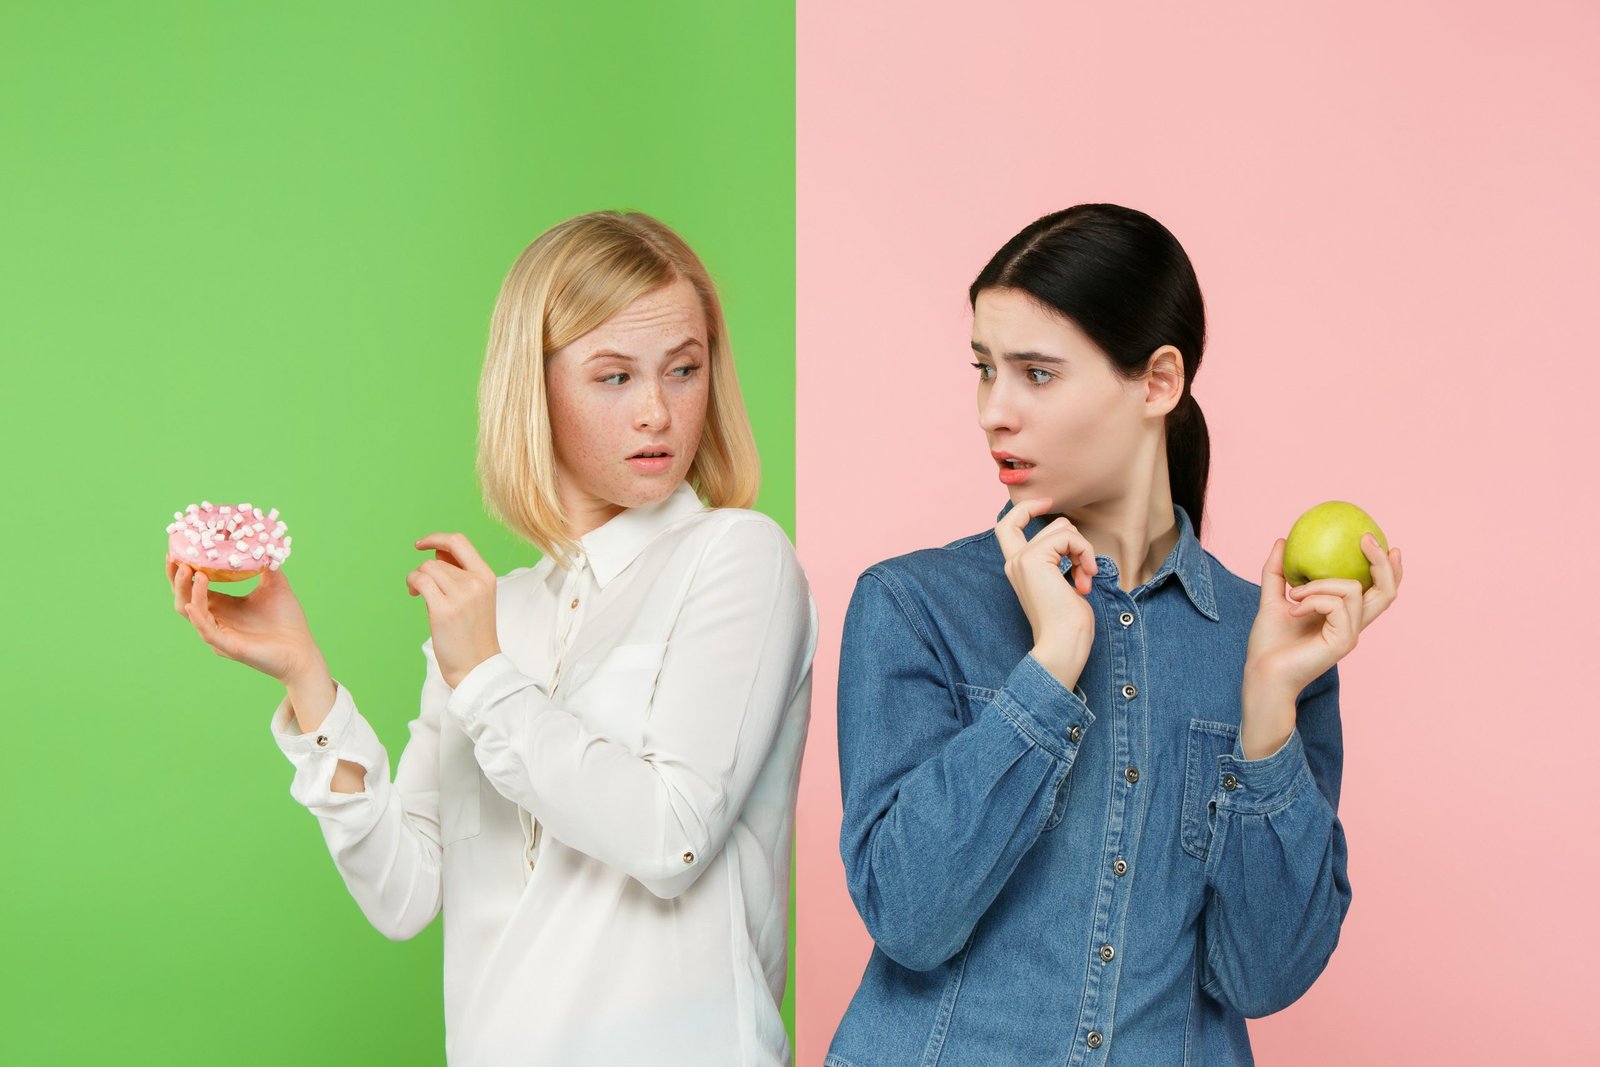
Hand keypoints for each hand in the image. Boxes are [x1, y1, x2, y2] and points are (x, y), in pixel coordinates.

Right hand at [167, 559, 324, 683]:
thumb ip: (267, 565)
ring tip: (190, 571)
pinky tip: (194, 603)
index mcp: (224, 606)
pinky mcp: (227, 647)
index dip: (183, 571)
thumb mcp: (276, 586)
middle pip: (184, 598)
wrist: (302, 650)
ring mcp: (219, 634)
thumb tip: (262, 542)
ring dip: (187, 591)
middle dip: (177, 579)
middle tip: (176, 558)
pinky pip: (206, 631)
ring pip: (190, 612)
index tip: (178, 550)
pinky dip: (198, 616)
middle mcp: (217, 620)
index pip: (194, 587)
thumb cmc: (288, 621)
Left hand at [408, 533, 501, 688]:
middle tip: (421, 588)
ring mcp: (461, 596)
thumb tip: (437, 552)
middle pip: (437, 560)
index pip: (459, 542)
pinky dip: (412, 584)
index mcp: (486, 576)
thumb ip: (459, 573)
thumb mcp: (476, 597)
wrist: (477, 666)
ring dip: (416, 579)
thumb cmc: (473, 634)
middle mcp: (476, 582)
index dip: (437, 538)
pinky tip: (414, 595)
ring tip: (419, 595)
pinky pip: (420, 581)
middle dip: (424, 571)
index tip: (421, 544)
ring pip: (427, 569)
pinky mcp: (444, 610)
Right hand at [993, 497, 1098, 689]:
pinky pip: (1068, 537)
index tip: (1049, 504)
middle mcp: (1015, 561)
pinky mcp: (1033, 559)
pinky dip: (1084, 553)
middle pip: (1053, 523)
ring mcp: (1022, 559)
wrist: (1062, 645)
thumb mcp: (1062, 582)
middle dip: (1078, 542)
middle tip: (1085, 571)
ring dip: (1084, 550)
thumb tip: (1070, 535)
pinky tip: (1086, 578)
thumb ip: (1058, 558)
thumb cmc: (1068, 624)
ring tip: (1085, 578)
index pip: (1008, 524)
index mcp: (1018, 568)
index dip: (1027, 507)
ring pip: (1063, 528)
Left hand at [1240, 533, 1403, 755]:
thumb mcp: (1271, 599)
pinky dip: (1312, 599)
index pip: (1378, 591)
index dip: (1388, 568)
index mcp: (1343, 616)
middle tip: (1365, 539)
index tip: (1378, 541)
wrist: (1261, 673)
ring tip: (1293, 594)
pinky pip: (1334, 605)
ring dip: (1319, 584)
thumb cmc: (1268, 643)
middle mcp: (1353, 625)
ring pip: (1352, 589)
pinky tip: (1293, 609)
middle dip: (1382, 562)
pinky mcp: (1342, 642)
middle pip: (1387, 591)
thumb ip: (1277, 572)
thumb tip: (1281, 540)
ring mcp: (1350, 634)